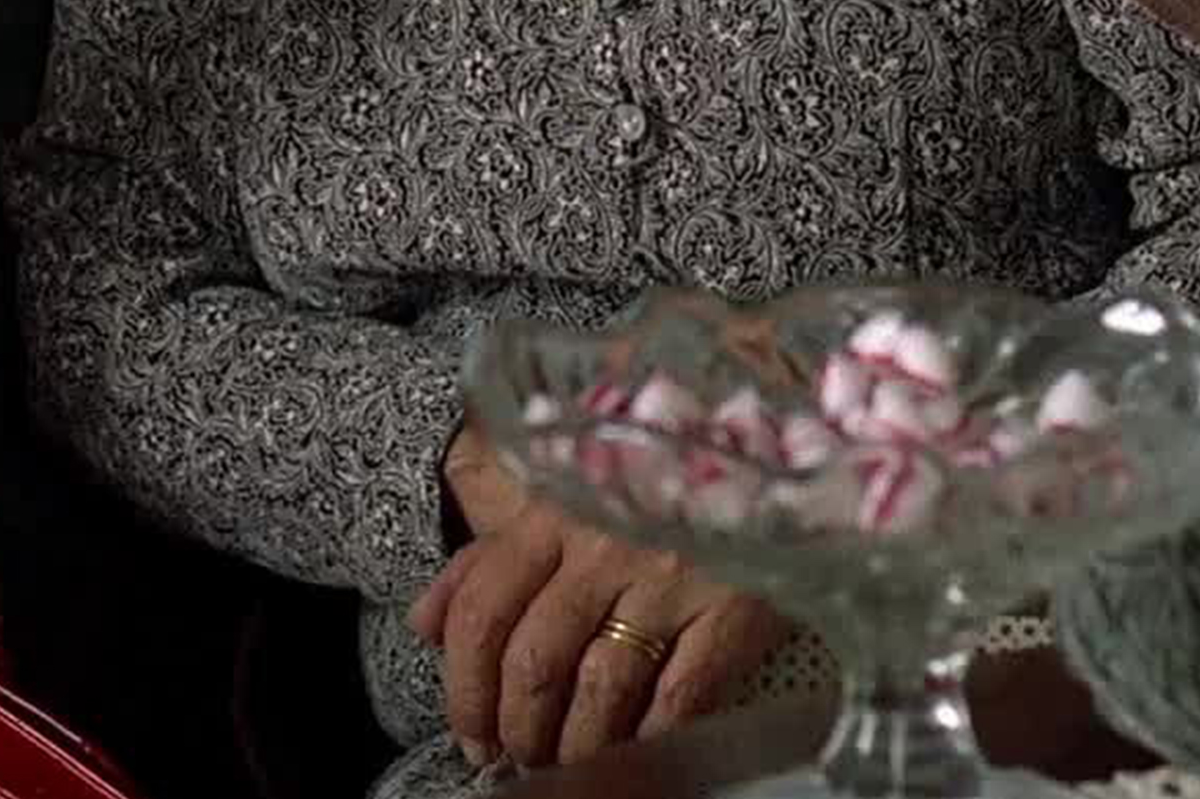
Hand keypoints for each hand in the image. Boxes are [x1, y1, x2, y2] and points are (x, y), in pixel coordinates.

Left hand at [412, 424, 790, 771]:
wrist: (775, 433)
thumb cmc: (655, 463)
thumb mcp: (561, 487)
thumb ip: (488, 550)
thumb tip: (424, 621)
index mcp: (552, 507)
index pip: (483, 609)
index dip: (466, 687)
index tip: (470, 732)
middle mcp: (603, 541)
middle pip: (536, 661)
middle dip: (518, 729)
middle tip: (519, 758)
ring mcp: (673, 574)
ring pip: (601, 687)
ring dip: (577, 745)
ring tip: (571, 765)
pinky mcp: (737, 602)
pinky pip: (684, 692)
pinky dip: (655, 734)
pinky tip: (642, 748)